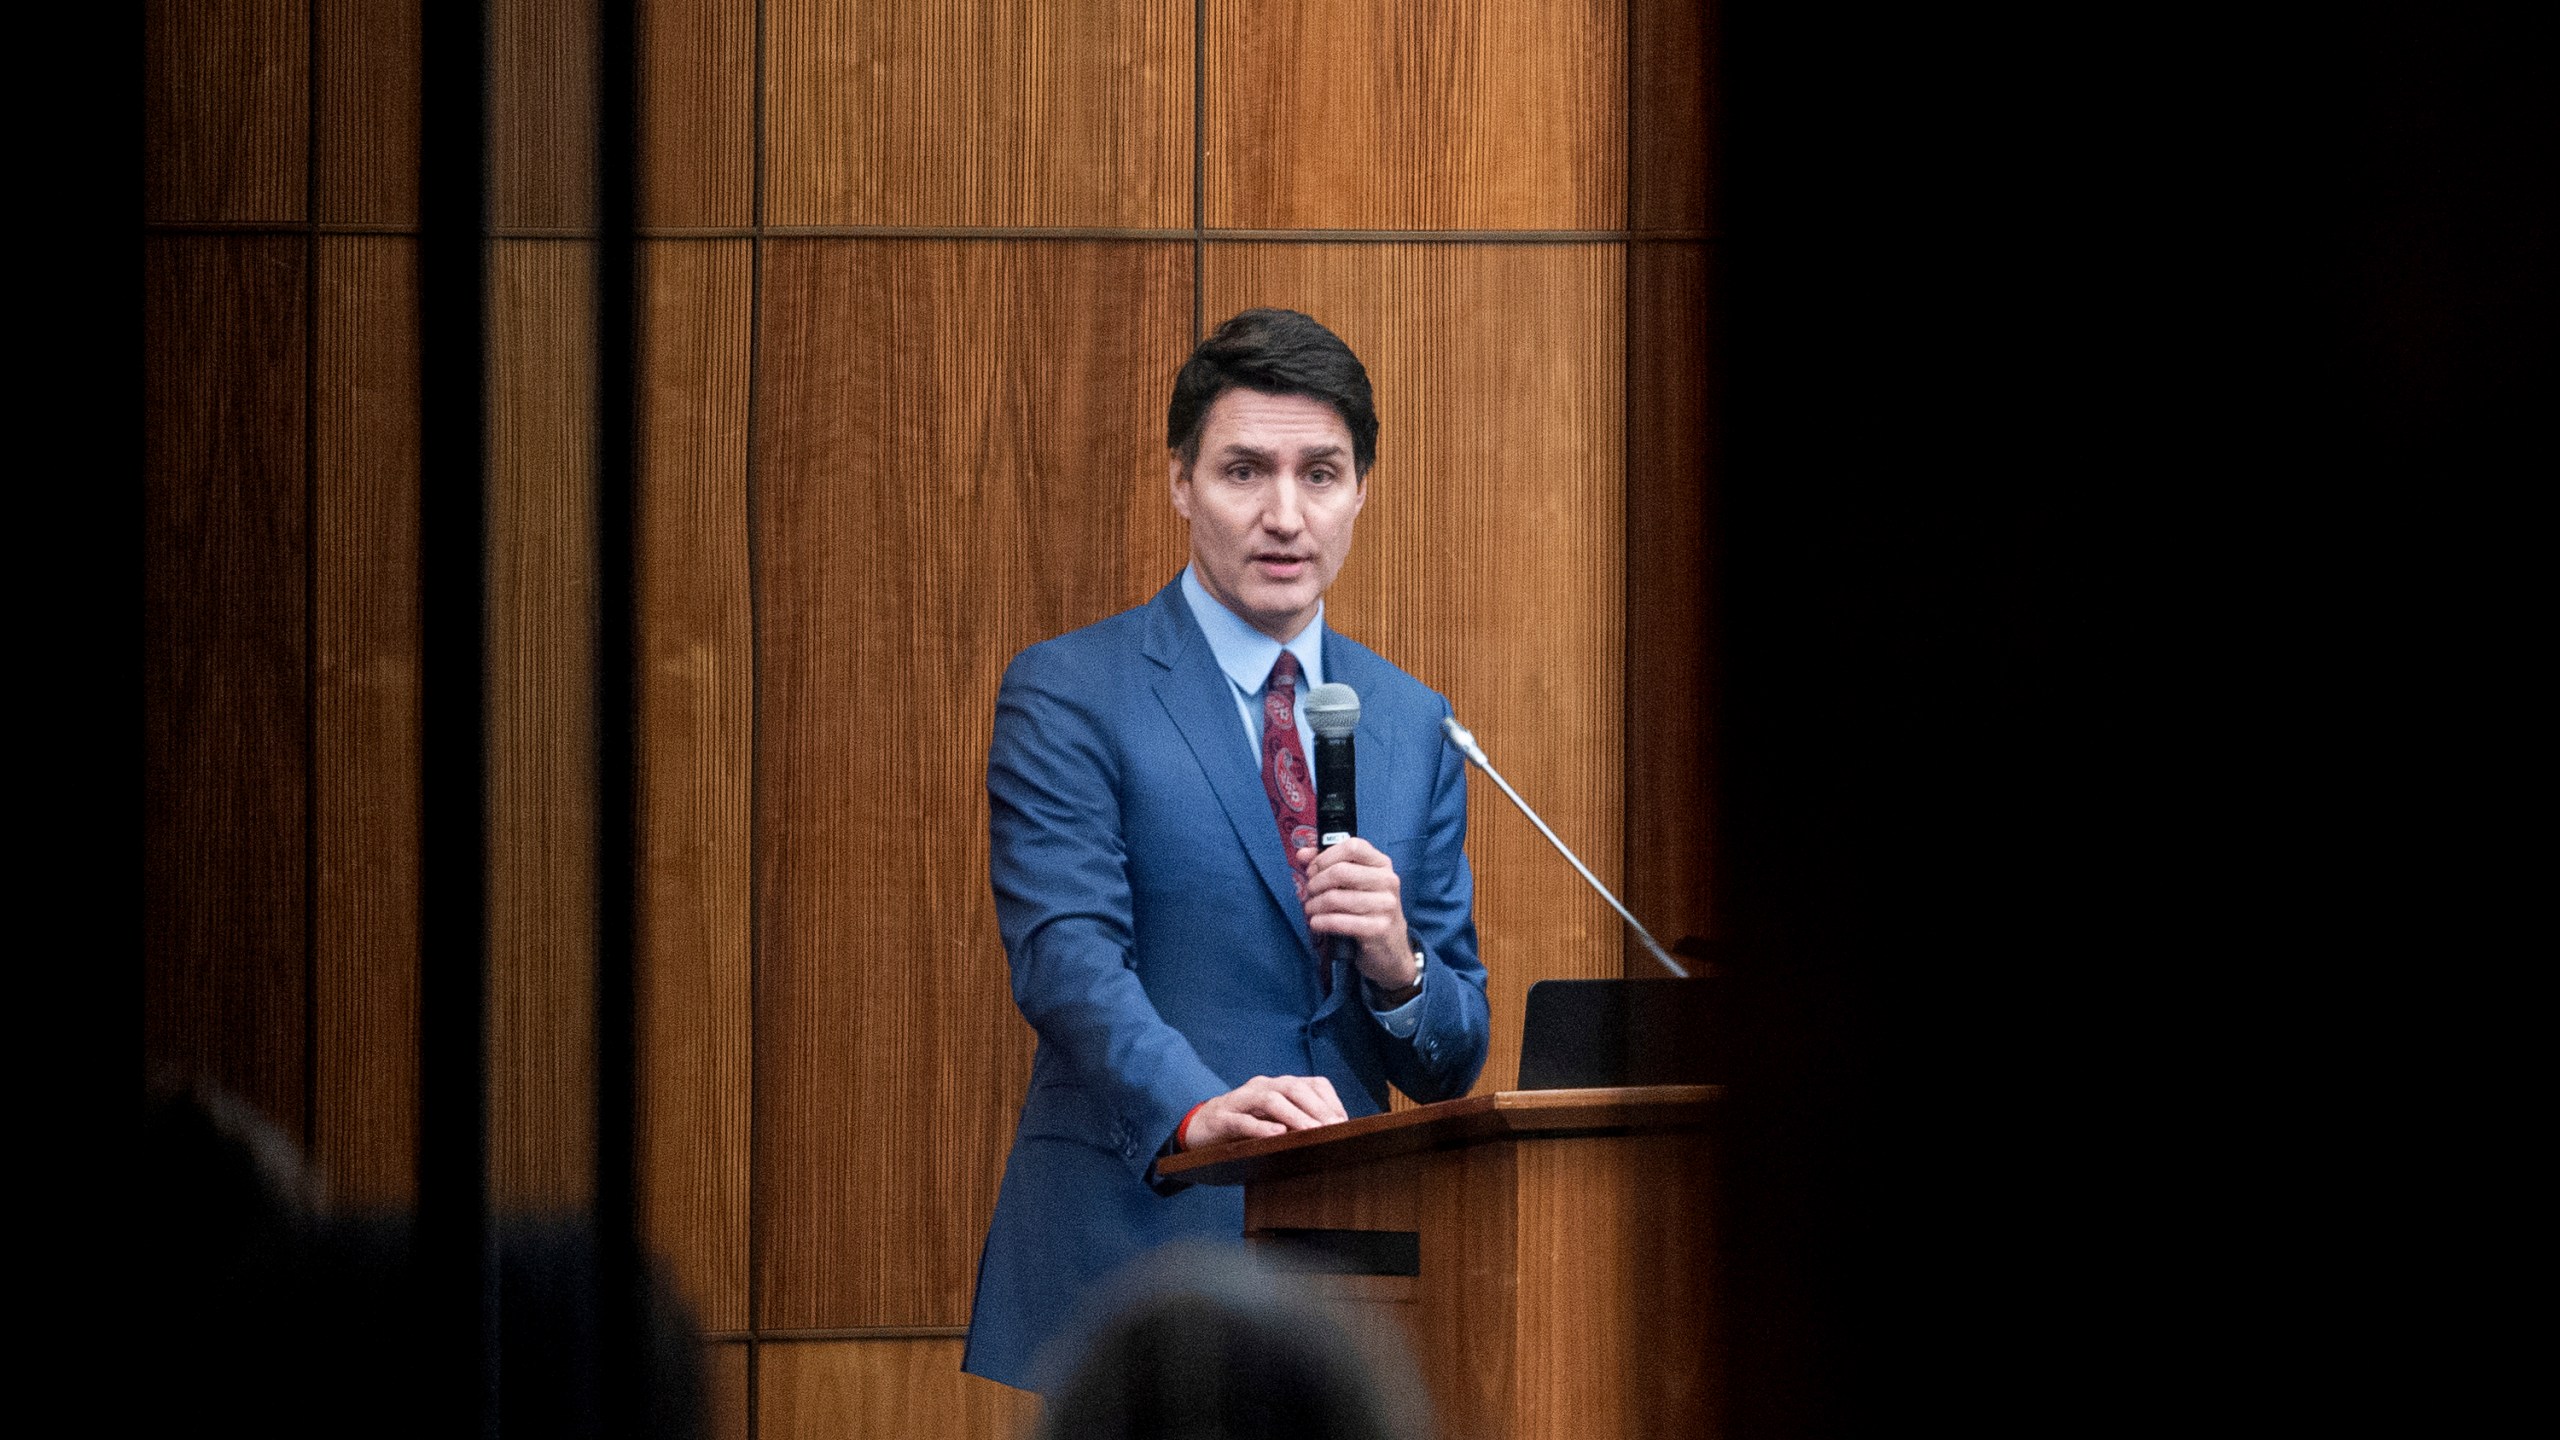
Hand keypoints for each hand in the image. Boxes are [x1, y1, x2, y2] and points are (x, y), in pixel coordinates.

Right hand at [1181, 1074, 1348, 1148]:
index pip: (1312, 1084)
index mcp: (1278, 1086)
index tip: (1344, 1123)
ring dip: (1295, 1116)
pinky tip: (1277, 1135)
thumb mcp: (1274, 1121)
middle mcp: (1261, 1086)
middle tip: (1334, 1129)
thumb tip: (1333, 1135)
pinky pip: (1243, 1120)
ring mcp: (1240, 1100)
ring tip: (1312, 1131)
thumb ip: (1298, 1122)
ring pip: (1270, 1100)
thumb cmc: (1244, 1127)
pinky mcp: (1222, 1119)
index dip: (1330, 1101)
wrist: (1198, 1128)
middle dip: (1317, 1108)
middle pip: (1294, 1088)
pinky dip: (1261, 1127)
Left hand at [1296, 838, 1419, 992]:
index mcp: (1382, 864)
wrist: (1391, 950)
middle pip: (1341, 871)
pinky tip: (1316, 923)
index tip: (1312, 870)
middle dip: (1316, 883)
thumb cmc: (1367, 911)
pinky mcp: (1378, 928)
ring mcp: (1386, 905)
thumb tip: (1302, 854)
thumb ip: (1328, 865)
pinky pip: (1339, 921)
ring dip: (1315, 905)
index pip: (1352, 846)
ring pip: (1336, 897)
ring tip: (1310, 910)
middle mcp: (1388, 881)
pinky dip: (1321, 922)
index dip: (1326, 856)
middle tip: (1309, 893)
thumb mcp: (1354, 885)